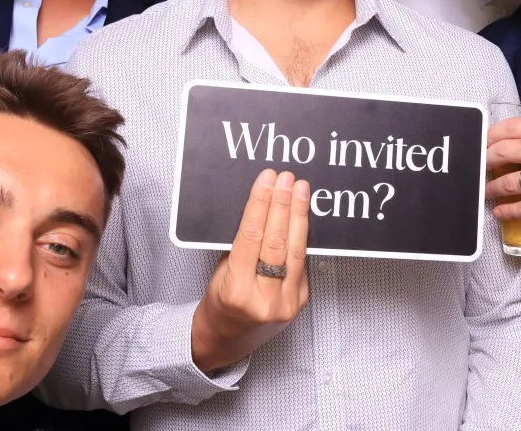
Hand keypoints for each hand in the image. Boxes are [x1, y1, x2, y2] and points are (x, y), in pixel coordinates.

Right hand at [189, 169, 310, 372]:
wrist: (227, 341)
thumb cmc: (219, 305)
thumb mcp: (220, 276)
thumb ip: (241, 248)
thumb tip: (261, 209)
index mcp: (237, 292)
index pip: (251, 238)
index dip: (260, 205)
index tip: (266, 180)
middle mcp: (264, 299)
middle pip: (277, 242)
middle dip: (283, 205)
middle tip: (287, 178)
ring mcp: (286, 303)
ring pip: (296, 251)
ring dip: (299, 215)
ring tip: (300, 189)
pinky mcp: (300, 302)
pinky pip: (301, 263)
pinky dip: (301, 237)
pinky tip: (302, 215)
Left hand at [485, 116, 520, 225]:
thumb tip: (515, 142)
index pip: (512, 127)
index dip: (491, 135)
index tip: (482, 142)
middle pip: (505, 151)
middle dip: (485, 160)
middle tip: (478, 166)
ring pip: (510, 181)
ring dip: (492, 187)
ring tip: (486, 191)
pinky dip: (507, 210)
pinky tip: (500, 212)